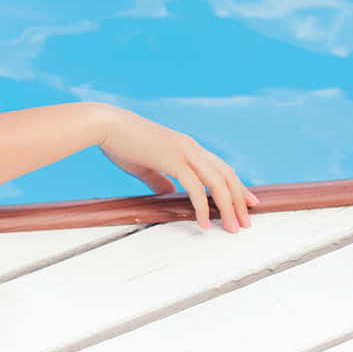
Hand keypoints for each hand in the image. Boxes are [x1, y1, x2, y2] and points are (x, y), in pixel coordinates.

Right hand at [98, 106, 257, 233]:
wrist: (105, 124)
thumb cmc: (119, 142)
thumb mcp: (143, 164)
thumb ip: (158, 179)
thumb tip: (169, 193)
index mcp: (186, 146)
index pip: (220, 168)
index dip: (235, 186)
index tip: (246, 202)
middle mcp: (191, 148)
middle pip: (226, 176)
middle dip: (239, 200)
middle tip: (246, 221)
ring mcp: (184, 152)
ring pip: (218, 183)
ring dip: (228, 207)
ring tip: (233, 227)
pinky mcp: (173, 160)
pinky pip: (196, 188)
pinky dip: (202, 207)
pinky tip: (203, 223)